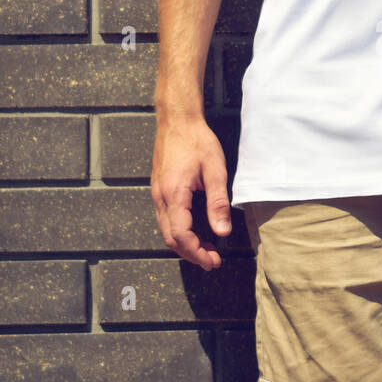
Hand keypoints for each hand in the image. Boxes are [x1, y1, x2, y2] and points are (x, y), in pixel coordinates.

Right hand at [151, 115, 231, 269]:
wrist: (177, 120)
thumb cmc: (198, 141)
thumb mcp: (215, 171)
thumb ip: (218, 203)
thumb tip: (223, 232)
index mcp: (174, 194)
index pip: (181, 235)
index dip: (196, 252)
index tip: (213, 261)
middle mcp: (160, 197)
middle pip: (171, 238)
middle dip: (191, 253)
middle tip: (212, 261)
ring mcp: (157, 193)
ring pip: (166, 229)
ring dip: (185, 244)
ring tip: (207, 250)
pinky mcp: (159, 189)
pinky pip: (165, 219)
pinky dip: (179, 231)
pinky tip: (196, 231)